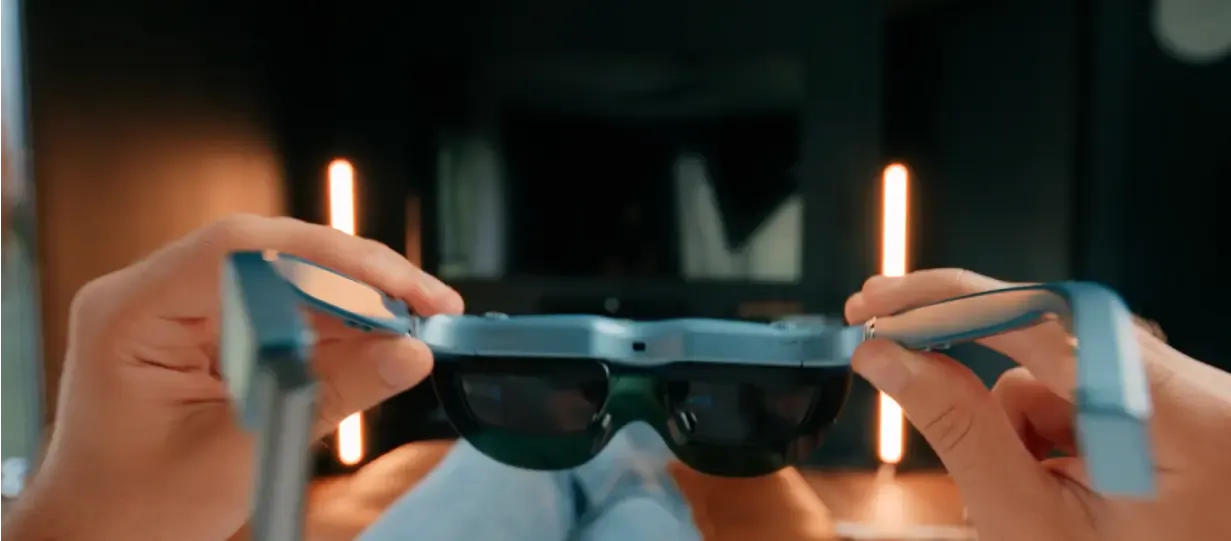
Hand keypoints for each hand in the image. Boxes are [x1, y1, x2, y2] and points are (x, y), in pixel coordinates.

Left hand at [6, 215, 462, 540]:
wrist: (96, 537)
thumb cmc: (137, 508)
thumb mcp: (240, 454)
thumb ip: (328, 396)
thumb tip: (408, 353)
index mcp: (133, 313)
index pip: (240, 248)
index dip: (330, 256)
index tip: (396, 283)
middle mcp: (155, 295)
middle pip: (273, 253)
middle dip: (359, 276)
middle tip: (429, 304)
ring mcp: (182, 311)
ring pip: (287, 277)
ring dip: (357, 300)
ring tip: (420, 323)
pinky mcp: (210, 331)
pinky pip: (283, 310)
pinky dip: (337, 325)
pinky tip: (383, 340)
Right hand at [845, 269, 1230, 540]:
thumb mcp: (1025, 521)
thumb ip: (959, 429)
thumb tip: (888, 355)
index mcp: (1179, 418)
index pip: (1049, 322)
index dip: (954, 301)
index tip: (882, 304)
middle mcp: (1195, 389)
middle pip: (1052, 333)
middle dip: (970, 356)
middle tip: (887, 345)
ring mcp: (1184, 394)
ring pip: (1058, 363)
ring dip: (1015, 417)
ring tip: (1023, 493)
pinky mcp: (1165, 403)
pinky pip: (1079, 383)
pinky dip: (1042, 424)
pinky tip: (1050, 478)